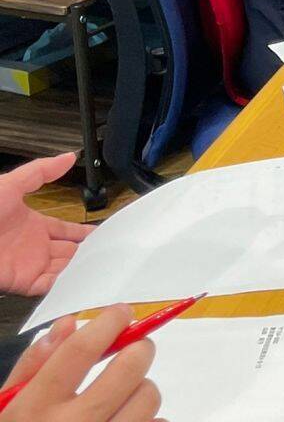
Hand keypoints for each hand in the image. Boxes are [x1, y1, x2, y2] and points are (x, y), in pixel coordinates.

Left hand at [0, 153, 93, 295]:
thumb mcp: (11, 185)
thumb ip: (41, 172)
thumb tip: (67, 158)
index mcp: (33, 225)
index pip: (66, 230)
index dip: (84, 231)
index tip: (104, 232)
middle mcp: (33, 247)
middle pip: (68, 251)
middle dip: (88, 251)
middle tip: (111, 250)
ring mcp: (28, 265)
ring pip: (63, 270)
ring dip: (80, 268)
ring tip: (103, 265)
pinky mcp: (22, 282)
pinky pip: (49, 287)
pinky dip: (65, 285)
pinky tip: (80, 279)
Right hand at [2, 306, 161, 420]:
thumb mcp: (6, 405)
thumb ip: (32, 367)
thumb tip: (67, 325)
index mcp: (35, 408)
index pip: (80, 351)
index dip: (108, 323)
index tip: (121, 312)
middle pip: (130, 368)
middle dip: (138, 348)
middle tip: (134, 348)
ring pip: (149, 396)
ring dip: (142, 387)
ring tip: (122, 394)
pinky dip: (148, 419)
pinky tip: (124, 420)